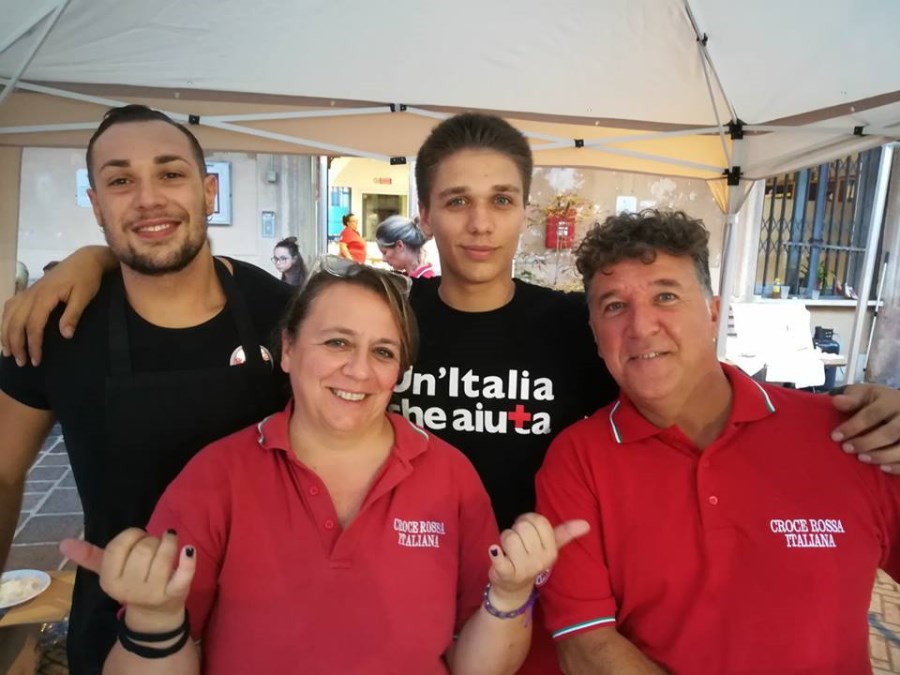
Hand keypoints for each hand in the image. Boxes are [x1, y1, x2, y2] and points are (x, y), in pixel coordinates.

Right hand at [1, 246, 108, 365]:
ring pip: (9, 315)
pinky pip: (10, 306)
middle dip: (16, 344)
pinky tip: (6, 331)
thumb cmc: (87, 279)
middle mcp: (31, 294)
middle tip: (22, 363)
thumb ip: (73, 315)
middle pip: (16, 323)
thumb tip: (65, 335)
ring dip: (6, 334)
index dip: (33, 345)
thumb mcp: (84, 296)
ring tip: (9, 353)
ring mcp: (28, 291)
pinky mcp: (29, 290)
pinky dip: (5, 320)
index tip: (36, 360)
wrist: (84, 259)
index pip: (33, 325)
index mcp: (44, 297)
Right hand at [60, 528, 194, 630]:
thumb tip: (64, 543)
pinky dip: (187, 561)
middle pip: (144, 548)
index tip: (137, 538)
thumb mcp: (108, 572)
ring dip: (169, 542)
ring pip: (163, 554)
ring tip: (169, 541)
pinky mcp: (176, 593)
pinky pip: (183, 575)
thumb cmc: (131, 584)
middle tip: (152, 546)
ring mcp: (154, 592)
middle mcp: (129, 588)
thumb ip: (89, 556)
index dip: (132, 534)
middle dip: (151, 539)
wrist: (154, 615)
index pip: (118, 545)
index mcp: (109, 581)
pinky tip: (188, 550)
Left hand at [487, 513, 588, 604]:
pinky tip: (495, 551)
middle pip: (523, 527)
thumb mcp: (549, 548)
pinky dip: (495, 553)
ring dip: (504, 540)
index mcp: (551, 551)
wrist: (514, 588)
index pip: (539, 520)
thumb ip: (565, 533)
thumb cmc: (530, 560)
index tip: (527, 530)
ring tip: (508, 550)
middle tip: (518, 542)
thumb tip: (586, 523)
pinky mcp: (506, 574)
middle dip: (516, 530)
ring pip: (509, 536)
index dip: (528, 520)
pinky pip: (499, 559)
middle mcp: (540, 561)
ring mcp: (523, 569)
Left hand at [831, 384, 899, 472]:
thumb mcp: (865, 393)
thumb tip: (836, 401)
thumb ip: (852, 398)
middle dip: (866, 442)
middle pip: (890, 432)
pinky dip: (897, 466)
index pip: (872, 414)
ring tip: (862, 458)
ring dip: (882, 455)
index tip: (835, 437)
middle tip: (846, 449)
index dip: (853, 426)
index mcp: (891, 400)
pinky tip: (883, 468)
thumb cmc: (878, 401)